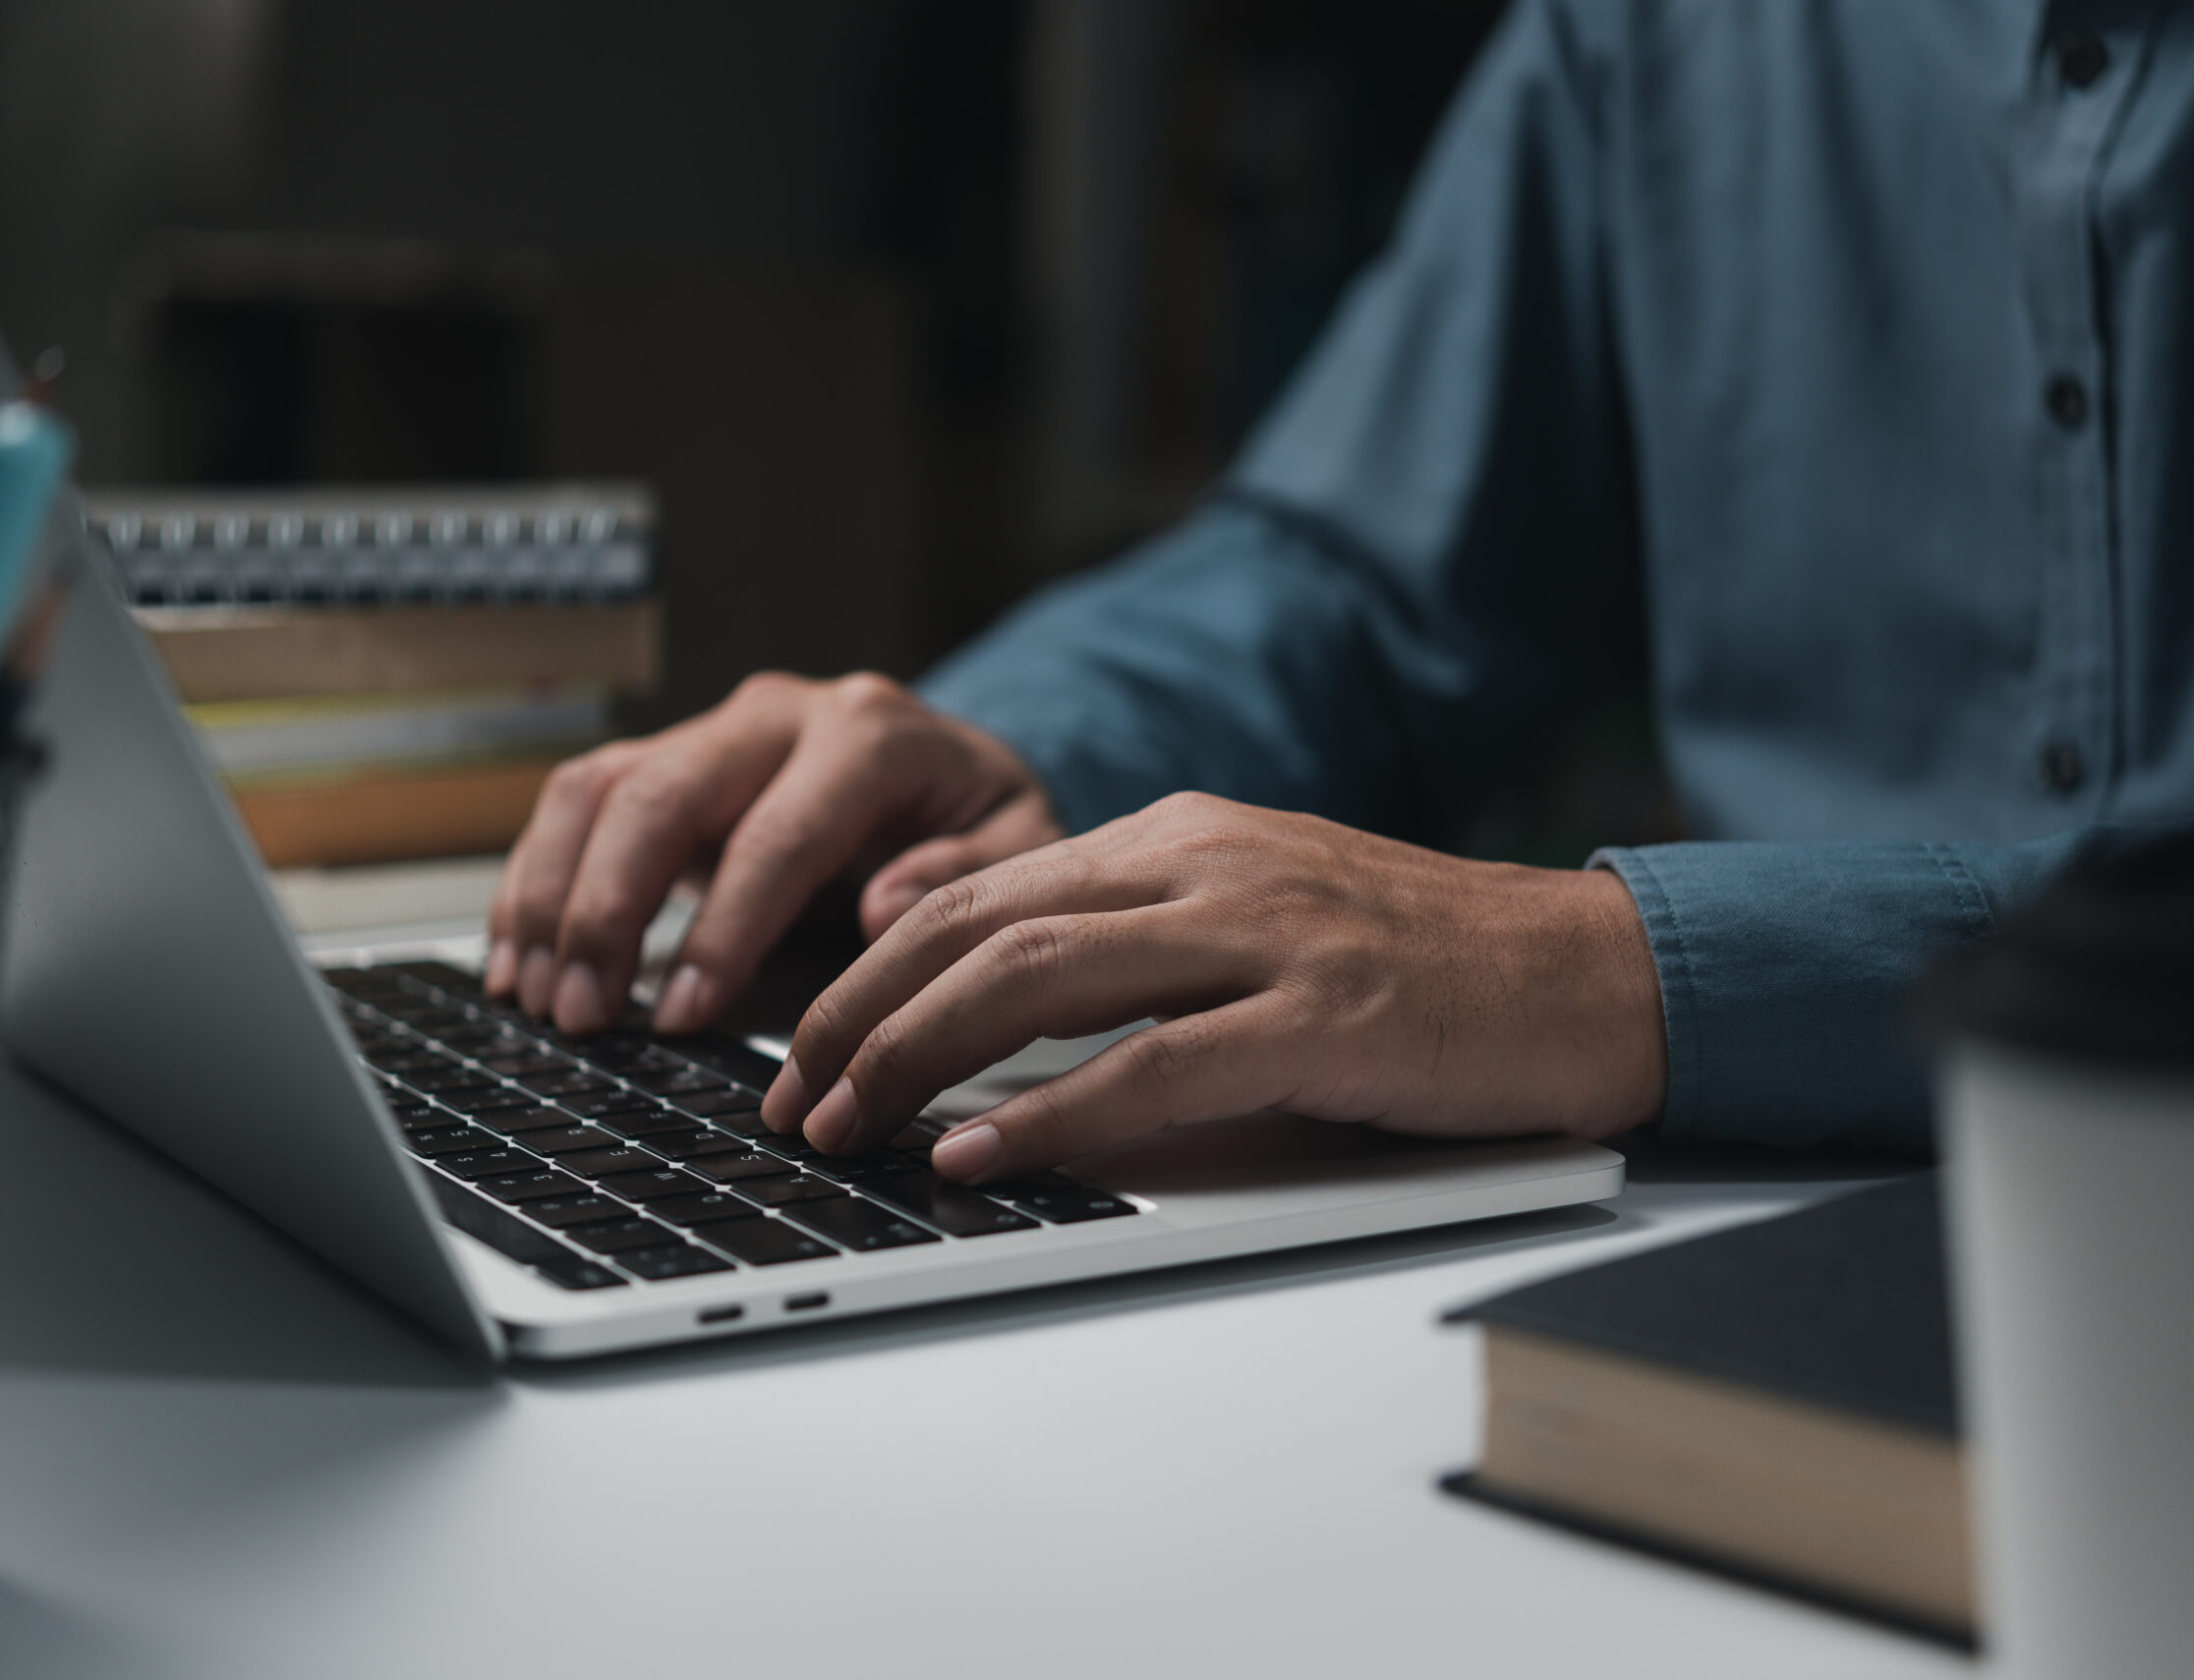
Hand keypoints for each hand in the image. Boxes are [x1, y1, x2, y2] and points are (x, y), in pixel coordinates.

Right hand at [486, 672, 1060, 1034]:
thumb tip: (881, 906)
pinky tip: (519, 959)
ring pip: (600, 788)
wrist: (955, 771)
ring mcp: (712, 731)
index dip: (722, 927)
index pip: (777, 833)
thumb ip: (964, 877)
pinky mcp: (668, 760)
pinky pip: (577, 803)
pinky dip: (536, 881)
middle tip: (583, 1014)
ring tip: (538, 998)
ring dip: (553, 896)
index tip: (684, 1013)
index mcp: (867, 733)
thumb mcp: (1018, 849)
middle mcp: (777, 715)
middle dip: (607, 911)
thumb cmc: (982, 823)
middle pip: (661, 795)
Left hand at [758, 792, 1666, 1181]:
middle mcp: (1205, 864)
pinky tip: (978, 1153)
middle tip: (795, 1099)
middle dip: (861, 1017)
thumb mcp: (1253, 918)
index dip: (871, 970)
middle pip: (980, 929)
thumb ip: (1133, 945)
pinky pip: (1151, 1066)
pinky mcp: (1321, 1017)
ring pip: (1039, 980)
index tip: (807, 1045)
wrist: (1587, 973)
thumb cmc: (1416, 964)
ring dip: (921, 1060)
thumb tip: (989, 1014)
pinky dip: (1049, 1114)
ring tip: (852, 1128)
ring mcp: (1263, 934)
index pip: (979, 892)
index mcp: (1177, 836)